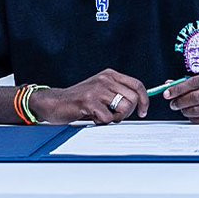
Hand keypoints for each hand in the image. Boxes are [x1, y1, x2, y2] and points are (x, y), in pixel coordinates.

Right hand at [30, 69, 148, 124]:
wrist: (54, 102)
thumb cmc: (78, 101)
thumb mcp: (101, 91)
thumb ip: (117, 94)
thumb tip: (139, 105)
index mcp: (110, 75)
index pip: (137, 85)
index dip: (144, 100)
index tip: (143, 112)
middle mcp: (106, 79)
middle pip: (133, 98)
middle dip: (127, 112)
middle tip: (115, 117)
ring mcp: (97, 89)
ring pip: (123, 107)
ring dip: (115, 118)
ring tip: (102, 116)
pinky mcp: (88, 101)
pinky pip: (107, 118)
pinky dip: (102, 122)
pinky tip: (92, 118)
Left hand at [163, 69, 198, 123]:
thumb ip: (194, 80)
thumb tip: (170, 83)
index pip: (196, 81)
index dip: (179, 88)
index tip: (168, 92)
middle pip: (196, 97)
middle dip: (180, 101)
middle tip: (173, 103)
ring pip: (198, 110)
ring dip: (185, 110)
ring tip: (182, 108)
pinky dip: (193, 117)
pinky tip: (192, 113)